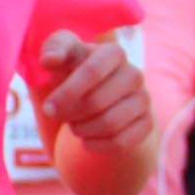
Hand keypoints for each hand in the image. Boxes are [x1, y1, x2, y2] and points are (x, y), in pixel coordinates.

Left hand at [35, 30, 154, 160]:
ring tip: (75, 124)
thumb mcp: (61, 55)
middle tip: (61, 115)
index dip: (67, 93)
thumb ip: (53, 49)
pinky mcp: (146, 124)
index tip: (48, 109)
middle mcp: (134, 74)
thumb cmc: (75, 70)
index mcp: (114, 53)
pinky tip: (87, 137)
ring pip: (109, 124)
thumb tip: (50, 60)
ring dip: (82, 130)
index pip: (92, 71)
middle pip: (97, 102)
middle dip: (71, 114)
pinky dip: (96, 144)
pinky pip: (120, 143)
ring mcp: (143, 100)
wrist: (96, 93)